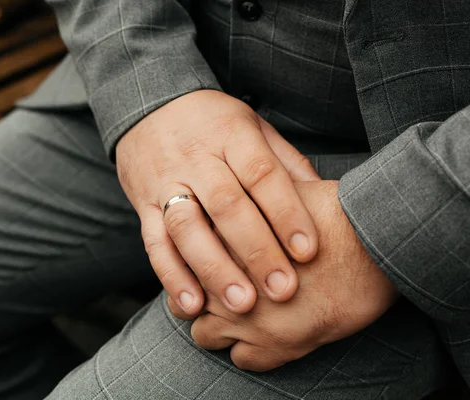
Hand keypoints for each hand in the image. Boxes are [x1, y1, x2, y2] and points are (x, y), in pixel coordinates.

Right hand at [116, 90, 320, 315]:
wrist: (148, 107)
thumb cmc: (213, 122)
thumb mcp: (252, 125)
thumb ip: (284, 161)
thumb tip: (325, 200)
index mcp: (231, 134)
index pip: (261, 174)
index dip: (285, 212)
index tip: (308, 251)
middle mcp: (196, 158)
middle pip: (226, 205)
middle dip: (255, 251)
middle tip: (282, 290)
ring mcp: (165, 182)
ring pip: (187, 227)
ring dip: (214, 269)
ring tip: (241, 304)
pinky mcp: (144, 205)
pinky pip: (154, 243)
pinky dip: (172, 276)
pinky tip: (192, 304)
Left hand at [177, 181, 398, 371]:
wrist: (374, 244)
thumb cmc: (332, 212)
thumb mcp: (281, 191)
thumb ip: (249, 199)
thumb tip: (239, 194)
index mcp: (218, 243)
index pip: (181, 262)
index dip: (191, 265)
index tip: (205, 265)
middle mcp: (222, 283)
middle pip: (182, 302)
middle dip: (198, 299)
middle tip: (219, 292)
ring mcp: (245, 318)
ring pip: (204, 335)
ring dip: (218, 327)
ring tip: (239, 315)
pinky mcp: (276, 346)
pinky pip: (243, 361)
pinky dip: (249, 351)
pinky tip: (264, 334)